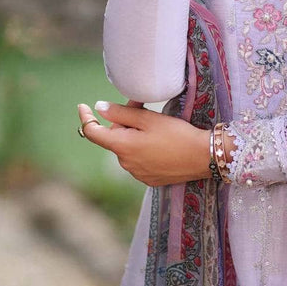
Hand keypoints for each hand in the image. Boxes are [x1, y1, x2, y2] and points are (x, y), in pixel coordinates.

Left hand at [77, 100, 211, 186]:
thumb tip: (99, 108)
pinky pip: (138, 160)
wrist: (202, 157)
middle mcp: (125, 164)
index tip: (84, 106)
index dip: (86, 118)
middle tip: (143, 107)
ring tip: (157, 126)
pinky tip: (161, 142)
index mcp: (122, 147)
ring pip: (127, 148)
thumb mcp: (149, 119)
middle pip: (114, 137)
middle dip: (123, 121)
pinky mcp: (148, 179)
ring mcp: (136, 174)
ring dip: (134, 135)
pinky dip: (143, 148)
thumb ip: (122, 112)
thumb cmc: (177, 134)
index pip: (93, 133)